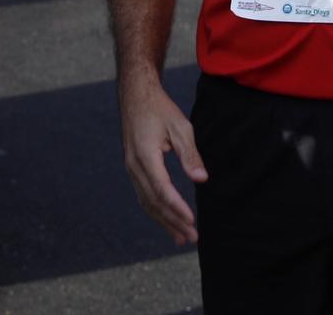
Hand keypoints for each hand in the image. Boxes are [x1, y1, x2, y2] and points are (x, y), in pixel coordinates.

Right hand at [118, 72, 207, 244]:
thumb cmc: (159, 108)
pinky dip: (155, 211)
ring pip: (146, 202)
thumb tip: (201, 179)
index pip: (162, 189)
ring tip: (180, 238)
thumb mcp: (180, 126)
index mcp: (145, 156)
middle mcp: (134, 166)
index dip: (177, 207)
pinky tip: (166, 220)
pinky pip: (143, 195)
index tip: (192, 221)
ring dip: (164, 221)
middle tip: (192, 238)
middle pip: (154, 202)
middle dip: (173, 221)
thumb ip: (190, 154)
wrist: (135, 95)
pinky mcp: (133, 168)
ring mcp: (131, 168)